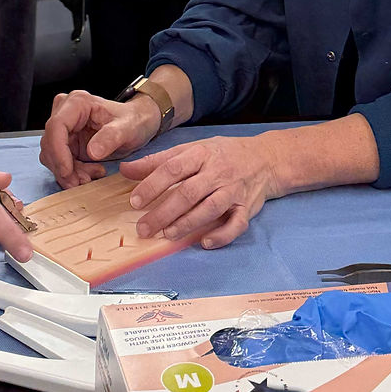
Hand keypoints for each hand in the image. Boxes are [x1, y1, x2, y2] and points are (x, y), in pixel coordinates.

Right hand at [39, 90, 161, 188]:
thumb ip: (111, 138)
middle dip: (64, 167)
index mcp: (78, 103)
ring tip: (91, 176)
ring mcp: (65, 127)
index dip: (58, 151)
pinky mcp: (66, 141)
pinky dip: (72, 172)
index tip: (67, 171)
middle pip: (50, 143)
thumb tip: (92, 152)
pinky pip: (60, 161)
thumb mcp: (128, 128)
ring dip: (68, 172)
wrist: (138, 123)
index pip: (56, 126)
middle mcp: (66, 112)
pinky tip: (89, 173)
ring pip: (52, 155)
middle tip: (83, 181)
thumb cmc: (134, 120)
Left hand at [120, 135, 282, 249]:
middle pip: (189, 193)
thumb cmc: (222, 154)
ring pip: (210, 209)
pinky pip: (236, 225)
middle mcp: (218, 172)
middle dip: (164, 212)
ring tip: (167, 234)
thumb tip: (125, 169)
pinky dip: (221, 235)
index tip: (135, 201)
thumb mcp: (191, 149)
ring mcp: (234, 191)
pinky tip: (205, 242)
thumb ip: (159, 161)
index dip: (153, 185)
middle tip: (144, 228)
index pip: (174, 168)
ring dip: (187, 224)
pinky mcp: (247, 208)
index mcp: (201, 154)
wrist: (265, 158)